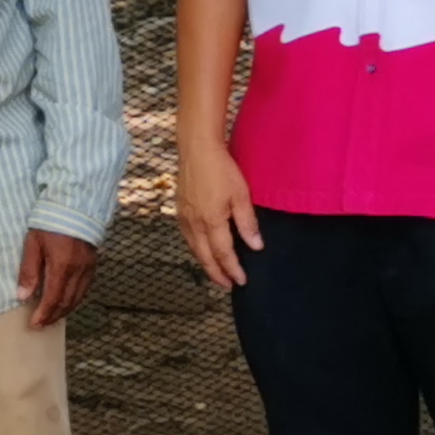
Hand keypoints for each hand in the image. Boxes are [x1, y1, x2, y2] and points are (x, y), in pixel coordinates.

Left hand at [19, 228, 97, 328]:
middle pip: (66, 303)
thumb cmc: (49, 222)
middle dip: (53, 317)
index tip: (34, 324)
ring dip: (64, 311)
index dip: (43, 315)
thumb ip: (29, 270)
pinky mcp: (92, 265)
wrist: (75, 205)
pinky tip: (65, 302)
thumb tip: (23, 296)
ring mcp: (88, 269)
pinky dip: (74, 300)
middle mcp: (78, 271)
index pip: (53, 299)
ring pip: (77, 298)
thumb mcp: (33, 243)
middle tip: (41, 325)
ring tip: (51, 317)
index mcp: (62, 266)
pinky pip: (84, 289)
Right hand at [175, 139, 261, 290]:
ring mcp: (184, 217)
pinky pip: (187, 238)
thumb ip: (247, 223)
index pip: (223, 253)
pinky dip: (196, 249)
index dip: (233, 269)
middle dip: (217, 273)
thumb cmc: (221, 168)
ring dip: (205, 263)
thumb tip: (255, 246)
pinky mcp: (180, 209)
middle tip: (227, 285)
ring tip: (216, 272)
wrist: (196, 149)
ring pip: (194, 249)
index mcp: (211, 221)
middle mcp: (194, 223)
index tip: (241, 281)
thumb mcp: (241, 195)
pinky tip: (202, 249)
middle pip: (205, 257)